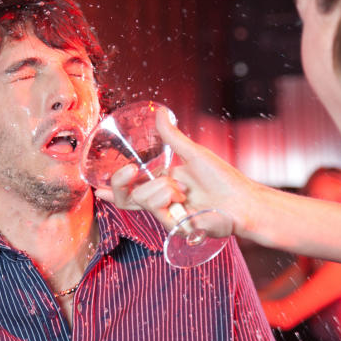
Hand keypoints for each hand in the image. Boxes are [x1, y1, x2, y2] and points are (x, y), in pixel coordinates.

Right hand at [95, 108, 252, 234]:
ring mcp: (168, 216)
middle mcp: (163, 202)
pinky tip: (187, 202)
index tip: (97, 188)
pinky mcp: (173, 226)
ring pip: (143, 198)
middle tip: (129, 171)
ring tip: (185, 190)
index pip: (133, 190)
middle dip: (122, 182)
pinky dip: (172, 198)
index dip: (115, 189)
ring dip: (163, 188)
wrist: (242, 200)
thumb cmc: (224, 180)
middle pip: (128, 197)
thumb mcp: (194, 153)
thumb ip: (172, 137)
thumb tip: (160, 113)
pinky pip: (158, 207)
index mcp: (165, 185)